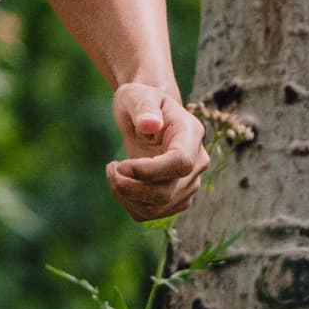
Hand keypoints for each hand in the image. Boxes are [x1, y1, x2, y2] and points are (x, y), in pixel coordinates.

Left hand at [105, 82, 208, 221]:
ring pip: (158, 206)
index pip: (180, 163)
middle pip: (167, 192)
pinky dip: (129, 203)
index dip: (148, 171)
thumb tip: (151, 124)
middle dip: (129, 186)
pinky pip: (150, 213)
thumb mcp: (137, 96)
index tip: (119, 165)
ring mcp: (189, 183)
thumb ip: (144, 108)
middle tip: (110, 167)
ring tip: (113, 170)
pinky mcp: (176, 198)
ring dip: (125, 195)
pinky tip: (120, 183)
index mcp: (191, 134)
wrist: (148, 116)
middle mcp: (198, 162)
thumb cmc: (141, 101)